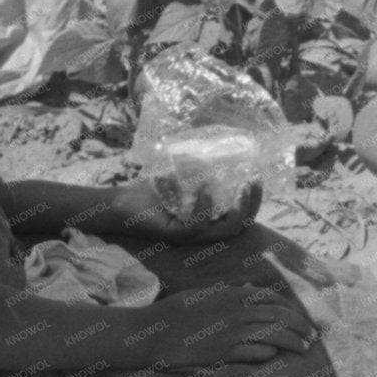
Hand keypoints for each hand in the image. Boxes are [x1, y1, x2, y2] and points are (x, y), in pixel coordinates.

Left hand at [109, 172, 261, 242]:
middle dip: (251, 206)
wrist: (119, 204)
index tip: (257, 177)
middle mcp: (202, 231)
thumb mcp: (179, 175)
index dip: (254, 202)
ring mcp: (189, 235)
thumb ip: (197, 166)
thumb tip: (217, 141)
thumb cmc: (148, 191)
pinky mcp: (174, 235)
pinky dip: (203, 208)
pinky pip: (195, 227)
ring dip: (236, 210)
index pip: (240, 217)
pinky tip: (204, 189)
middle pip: (238, 227)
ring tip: (239, 188)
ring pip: (223, 231)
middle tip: (252, 182)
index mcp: (207, 219)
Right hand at [135, 283, 314, 368]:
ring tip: (304, 348)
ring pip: (272, 334)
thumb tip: (250, 287)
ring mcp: (229, 333)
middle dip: (300, 325)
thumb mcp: (204, 294)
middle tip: (312, 336)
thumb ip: (229, 291)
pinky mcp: (221, 353)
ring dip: (292, 340)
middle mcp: (235, 312)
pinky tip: (275, 355)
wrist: (151, 333)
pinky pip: (253, 352)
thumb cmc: (176, 312)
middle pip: (279, 316)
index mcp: (232, 295)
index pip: (272, 299)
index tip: (301, 318)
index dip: (291, 309)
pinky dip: (267, 352)